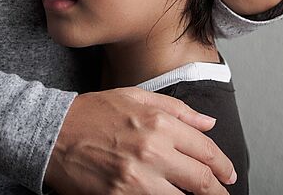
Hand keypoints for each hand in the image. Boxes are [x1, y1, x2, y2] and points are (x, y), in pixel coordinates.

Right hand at [44, 87, 235, 194]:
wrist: (53, 132)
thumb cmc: (95, 112)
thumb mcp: (139, 97)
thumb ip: (179, 111)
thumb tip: (209, 124)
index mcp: (160, 123)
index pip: (205, 150)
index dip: (222, 165)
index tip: (228, 174)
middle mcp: (152, 150)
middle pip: (200, 180)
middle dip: (217, 191)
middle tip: (224, 194)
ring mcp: (136, 178)